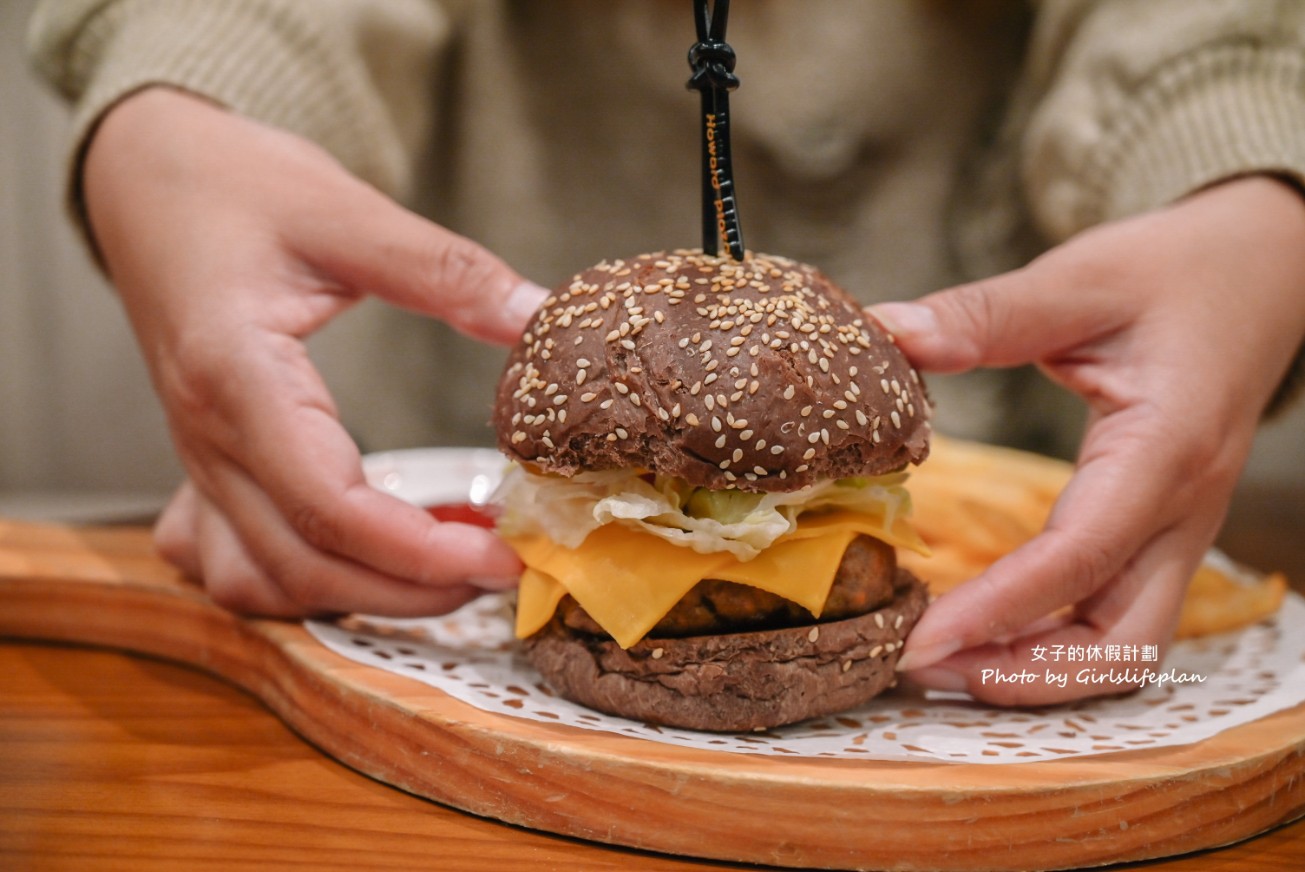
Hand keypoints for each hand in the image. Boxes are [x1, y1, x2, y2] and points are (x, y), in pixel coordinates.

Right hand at [84, 88, 547, 616]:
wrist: (146, 176)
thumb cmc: (234, 186)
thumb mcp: (348, 213)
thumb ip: (447, 271)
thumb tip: (538, 318)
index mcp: (239, 378)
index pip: (331, 506)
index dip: (424, 551)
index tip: (504, 556)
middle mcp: (208, 436)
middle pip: (302, 566)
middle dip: (407, 592)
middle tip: (495, 572)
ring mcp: (197, 458)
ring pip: (260, 580)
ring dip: (353, 597)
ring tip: (441, 569)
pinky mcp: (202, 462)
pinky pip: (231, 561)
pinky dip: (296, 582)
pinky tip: (356, 557)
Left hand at [873, 175, 1304, 703]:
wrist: (1258, 272)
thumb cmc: (1172, 273)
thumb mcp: (1079, 277)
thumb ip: (987, 314)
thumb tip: (889, 336)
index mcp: (1164, 450)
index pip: (1078, 558)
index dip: (995, 611)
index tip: (917, 642)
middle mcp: (1183, 509)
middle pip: (1120, 640)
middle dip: (1024, 675)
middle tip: (922, 669)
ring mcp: (1181, 528)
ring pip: (1128, 645)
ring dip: (1041, 672)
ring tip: (946, 665)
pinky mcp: (1163, 530)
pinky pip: (1119, 614)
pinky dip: (1057, 642)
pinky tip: (989, 630)